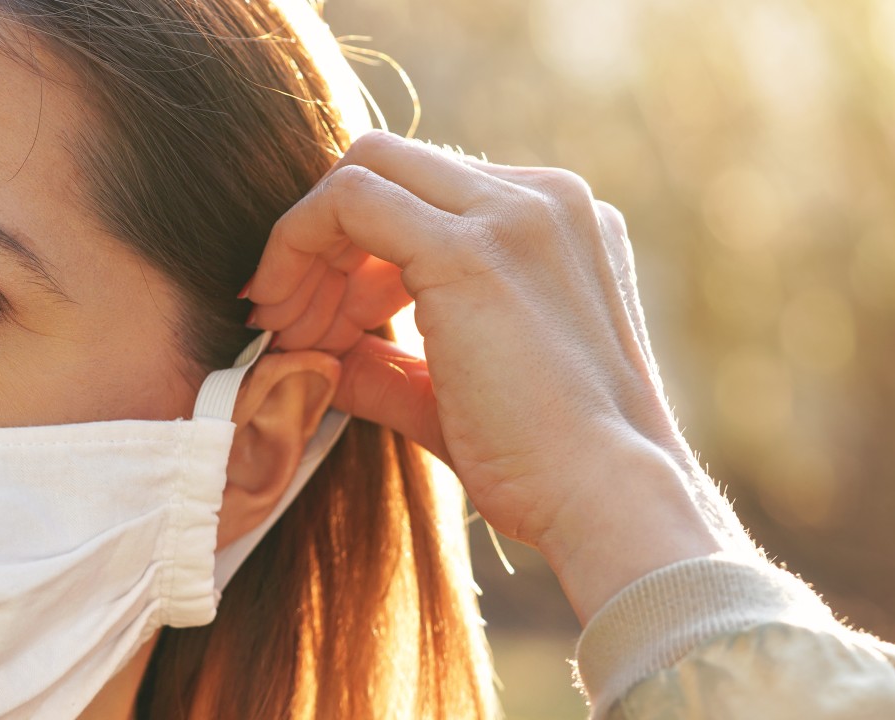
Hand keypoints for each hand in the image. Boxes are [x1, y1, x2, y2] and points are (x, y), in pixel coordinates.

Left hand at [245, 131, 756, 621]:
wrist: (606, 501)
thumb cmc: (544, 466)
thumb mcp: (455, 395)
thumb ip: (392, 363)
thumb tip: (321, 354)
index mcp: (556, 222)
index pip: (425, 196)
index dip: (353, 257)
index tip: (315, 324)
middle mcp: (544, 197)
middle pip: (388, 167)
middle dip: (320, 242)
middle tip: (289, 324)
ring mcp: (514, 210)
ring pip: (362, 170)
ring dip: (303, 249)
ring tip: (288, 333)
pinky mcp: (470, 246)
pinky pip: (347, 201)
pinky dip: (296, 248)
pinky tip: (289, 322)